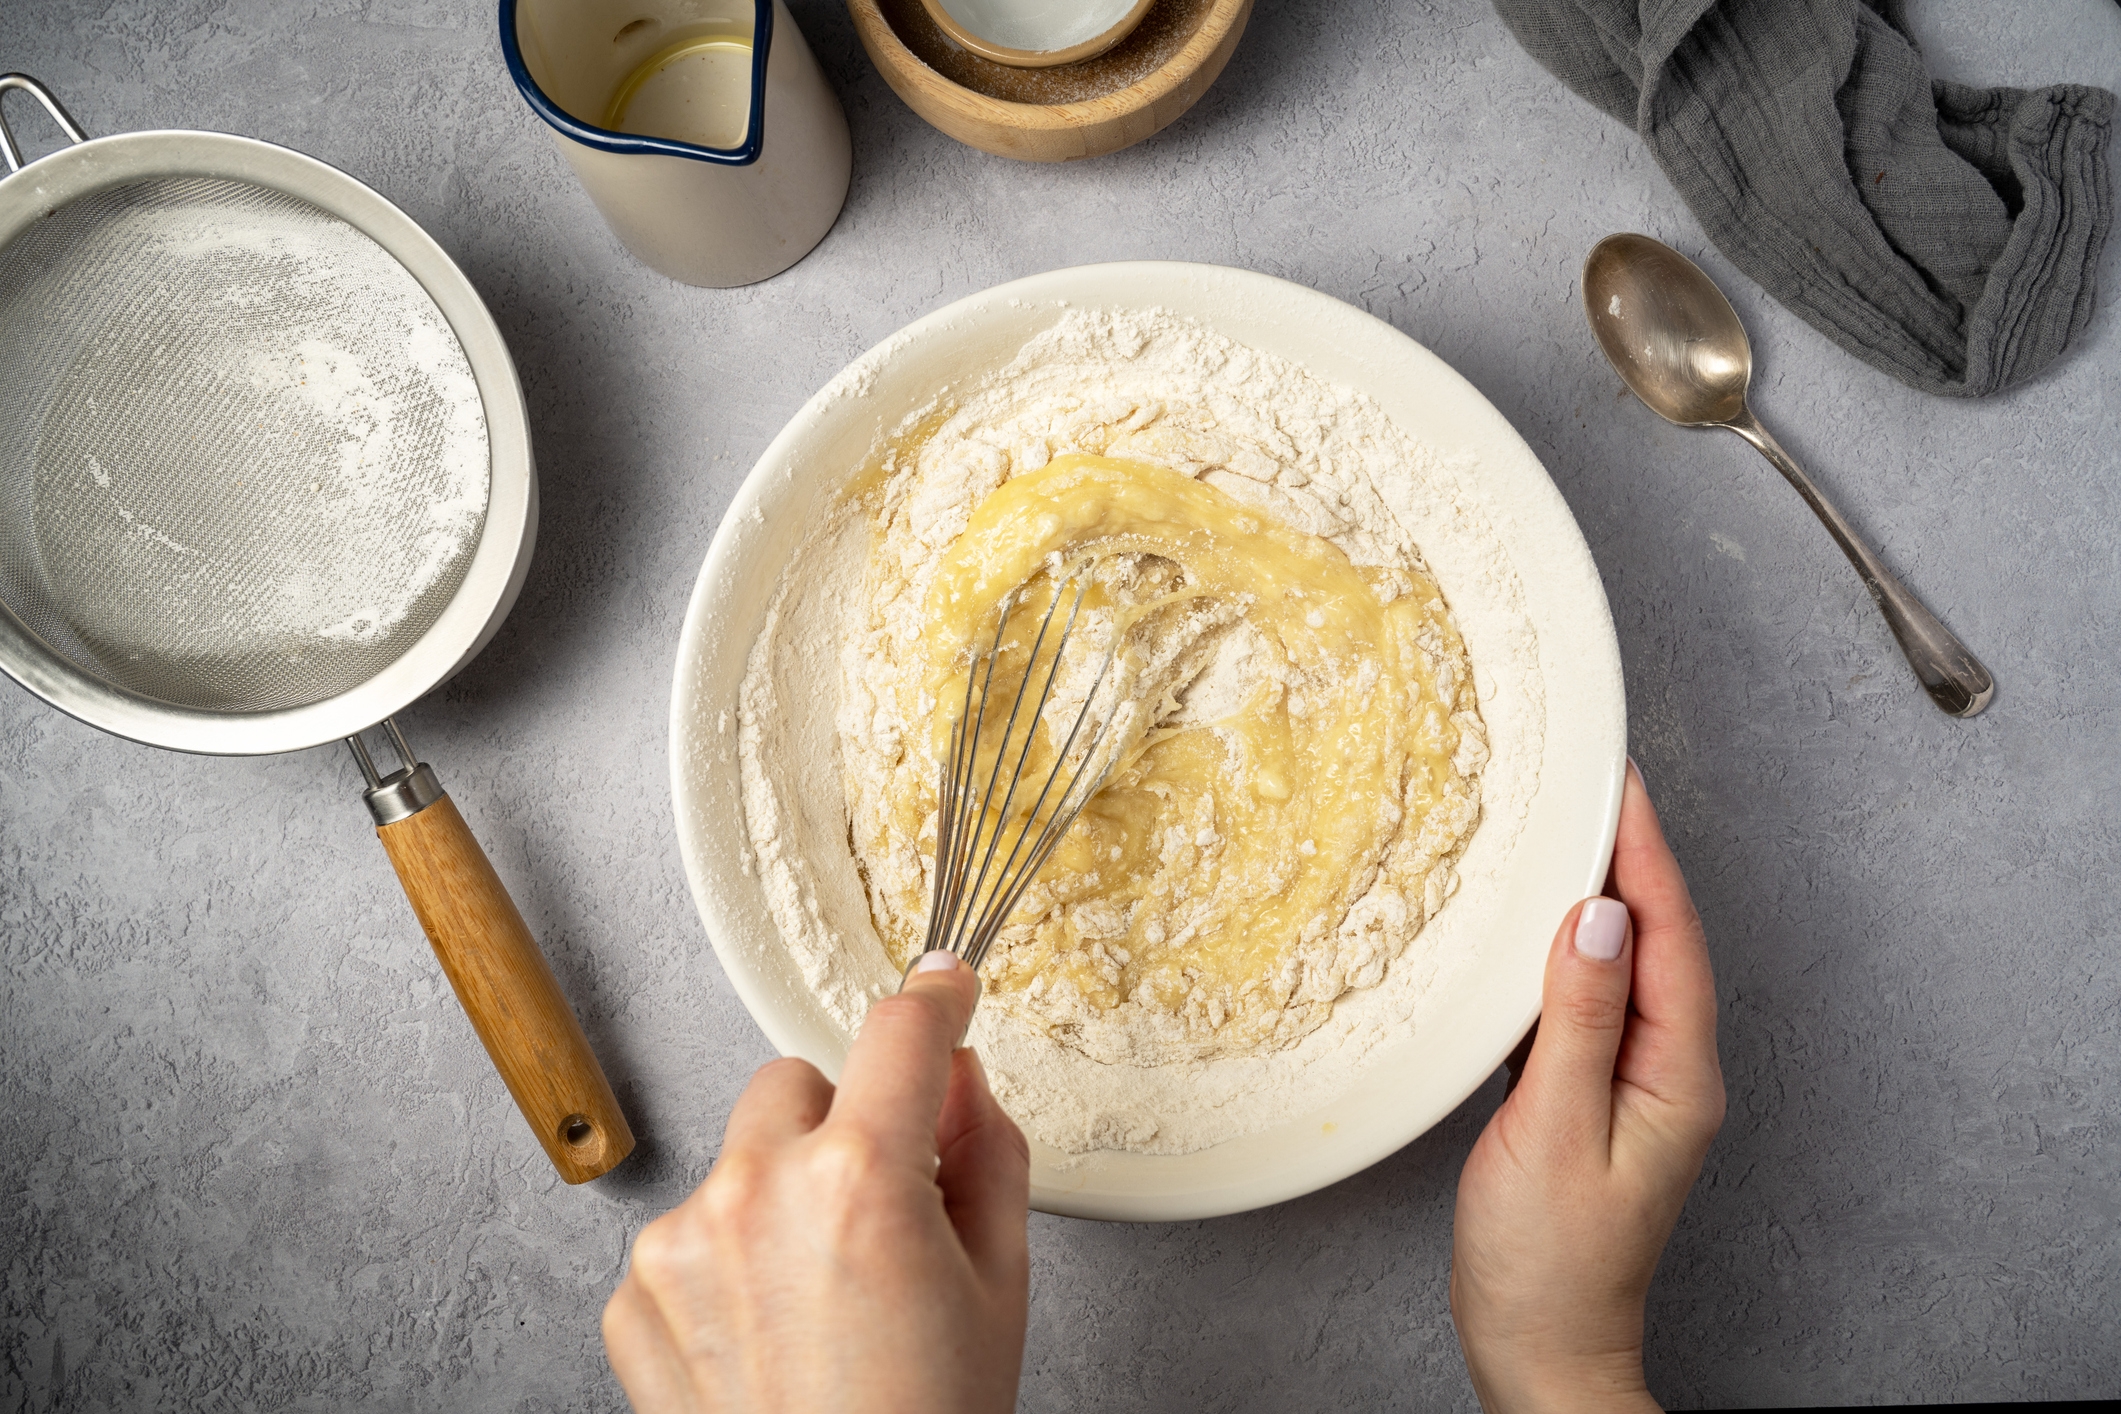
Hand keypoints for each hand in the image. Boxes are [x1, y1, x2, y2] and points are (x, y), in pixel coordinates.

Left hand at [602, 952, 1029, 1412]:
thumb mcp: (999, 1285)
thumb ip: (987, 1152)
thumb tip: (959, 1076)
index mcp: (860, 1180)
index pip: (900, 1034)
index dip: (935, 998)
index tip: (944, 987)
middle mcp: (754, 1193)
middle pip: (798, 1081)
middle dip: (844, 1120)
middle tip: (880, 1207)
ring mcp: (679, 1244)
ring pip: (739, 1154)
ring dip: (780, 1189)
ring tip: (820, 1295)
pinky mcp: (632, 1294)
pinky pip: (691, 1227)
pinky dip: (727, 1258)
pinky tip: (769, 1331)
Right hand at [1450, 762, 1724, 1412]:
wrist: (1539, 1348)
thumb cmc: (1549, 1262)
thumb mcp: (1556, 1130)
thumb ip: (1577, 1019)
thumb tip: (1596, 916)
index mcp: (1677, 1074)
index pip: (1668, 934)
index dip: (1643, 849)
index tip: (1618, 779)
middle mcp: (1666, 1070)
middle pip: (1654, 937)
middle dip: (1625, 854)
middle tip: (1588, 780)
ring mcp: (1630, 1082)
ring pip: (1618, 964)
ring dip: (1591, 896)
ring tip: (1559, 830)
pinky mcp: (1588, 1096)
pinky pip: (1584, 1000)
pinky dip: (1559, 951)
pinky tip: (1528, 928)